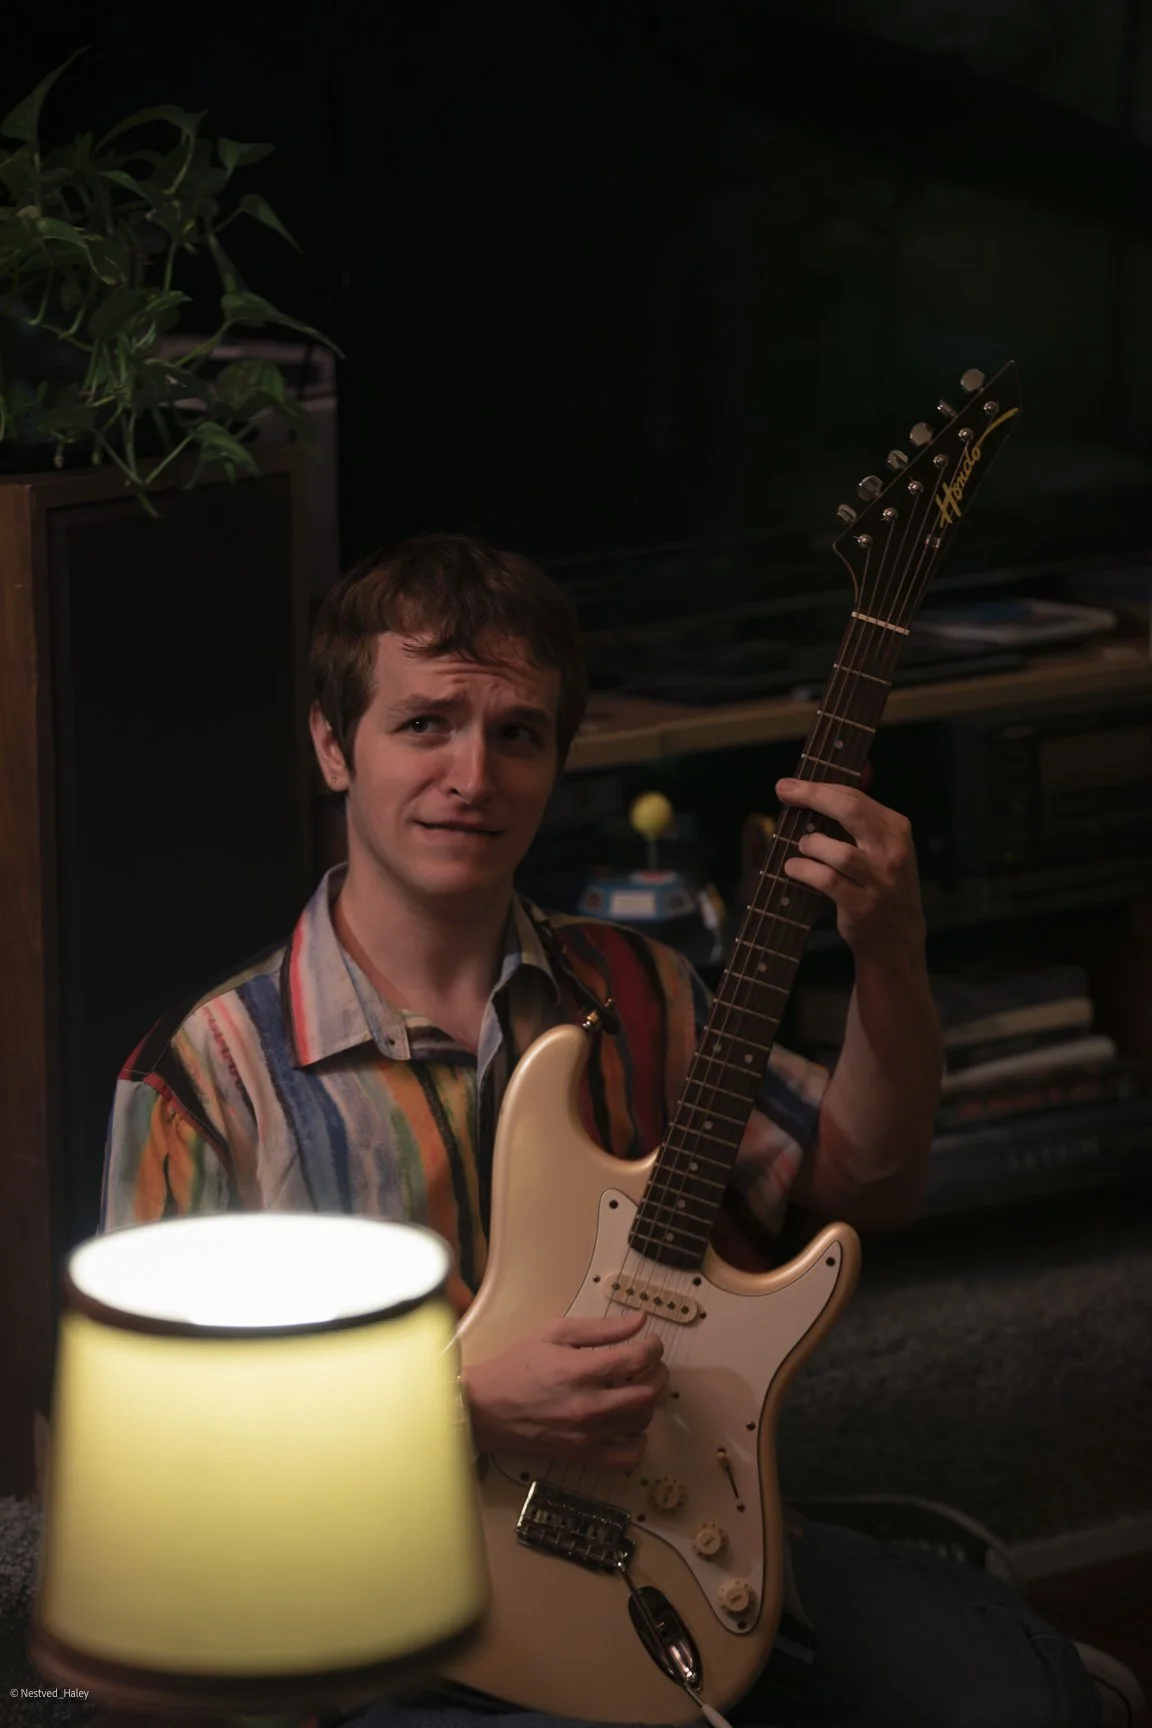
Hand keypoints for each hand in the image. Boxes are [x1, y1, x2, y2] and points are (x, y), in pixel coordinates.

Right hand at [464, 1311, 667, 1469]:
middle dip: (659, 1374)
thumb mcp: (554, 1333)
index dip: (654, 1347)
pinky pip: (627, 1458)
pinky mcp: (582, 1455)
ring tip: (639, 1388)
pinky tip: (630, 1425)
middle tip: (651, 1364)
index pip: (637, 1359)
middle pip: (647, 1393)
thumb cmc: (517, 1365)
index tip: (652, 1341)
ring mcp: (587, 1435)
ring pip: (642, 1422)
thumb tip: (639, 1321)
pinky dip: (639, 1442)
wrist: (485, 1408)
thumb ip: (600, 1328)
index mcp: (580, 1371)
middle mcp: (588, 1406)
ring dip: (649, 1403)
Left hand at [775, 777, 924, 961]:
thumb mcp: (884, 848)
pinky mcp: (863, 905)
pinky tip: (794, 868)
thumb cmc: (882, 885)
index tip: (789, 786)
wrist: (898, 937)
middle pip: (851, 812)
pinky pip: (828, 881)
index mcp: (896, 829)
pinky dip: (805, 871)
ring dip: (811, 845)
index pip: (856, 798)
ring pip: (839, 852)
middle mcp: (892, 852)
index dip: (819, 788)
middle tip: (784, 792)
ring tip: (802, 847)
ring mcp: (880, 880)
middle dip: (813, 797)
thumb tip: (820, 789)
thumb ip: (859, 820)